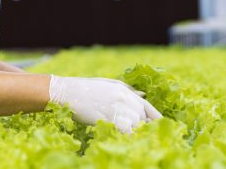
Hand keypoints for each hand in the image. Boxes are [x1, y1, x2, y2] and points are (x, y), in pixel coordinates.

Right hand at [48, 75, 162, 132]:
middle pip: (144, 120)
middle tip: (139, 138)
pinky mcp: (112, 118)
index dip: (157, 121)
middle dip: (142, 130)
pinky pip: (127, 132)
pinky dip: (127, 138)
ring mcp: (120, 108)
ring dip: (134, 134)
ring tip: (128, 140)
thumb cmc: (84, 89)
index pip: (150, 109)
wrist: (66, 91)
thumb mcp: (108, 84)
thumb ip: (127, 90)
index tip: (160, 130)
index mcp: (127, 91)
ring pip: (137, 127)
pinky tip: (122, 141)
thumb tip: (144, 94)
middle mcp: (127, 99)